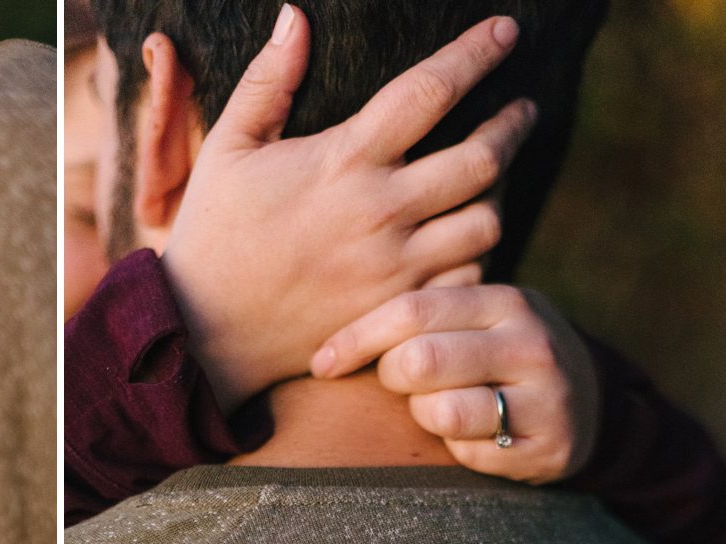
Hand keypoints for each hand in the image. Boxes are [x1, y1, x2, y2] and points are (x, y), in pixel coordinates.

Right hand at [160, 7, 536, 413]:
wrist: (202, 331)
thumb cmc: (212, 234)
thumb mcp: (226, 149)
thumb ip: (265, 82)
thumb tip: (294, 16)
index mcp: (343, 160)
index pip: (429, 91)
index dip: (476, 53)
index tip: (506, 30)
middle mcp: (379, 211)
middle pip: (482, 156)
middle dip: (514, 123)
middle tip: (523, 109)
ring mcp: (393, 267)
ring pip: (485, 220)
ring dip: (499, 192)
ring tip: (495, 175)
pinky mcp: (394, 310)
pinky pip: (467, 278)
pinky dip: (478, 254)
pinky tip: (468, 238)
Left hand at [311, 284, 600, 481]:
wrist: (590, 401)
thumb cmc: (499, 354)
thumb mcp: (475, 318)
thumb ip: (421, 316)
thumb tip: (326, 339)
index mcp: (505, 301)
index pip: (412, 311)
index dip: (356, 338)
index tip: (322, 362)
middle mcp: (531, 344)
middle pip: (420, 361)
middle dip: (392, 377)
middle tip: (400, 384)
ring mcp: (546, 398)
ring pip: (441, 412)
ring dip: (423, 415)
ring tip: (441, 407)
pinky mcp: (548, 448)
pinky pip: (468, 454)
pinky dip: (455, 448)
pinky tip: (473, 435)